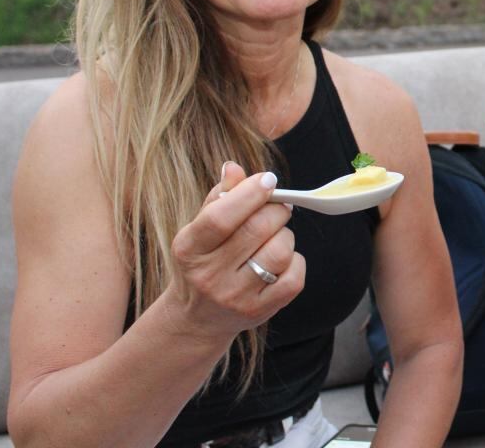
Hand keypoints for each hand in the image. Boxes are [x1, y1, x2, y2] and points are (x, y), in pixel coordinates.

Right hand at [165, 162, 305, 340]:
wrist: (199, 318)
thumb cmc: (204, 260)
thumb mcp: (200, 229)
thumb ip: (219, 197)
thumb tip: (234, 167)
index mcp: (189, 248)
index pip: (221, 217)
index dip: (249, 194)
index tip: (268, 179)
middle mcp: (209, 275)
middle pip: (257, 229)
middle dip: (276, 209)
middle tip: (278, 206)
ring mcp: (235, 297)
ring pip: (280, 251)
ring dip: (285, 235)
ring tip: (276, 236)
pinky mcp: (259, 311)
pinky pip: (294, 277)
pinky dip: (295, 261)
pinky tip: (282, 260)